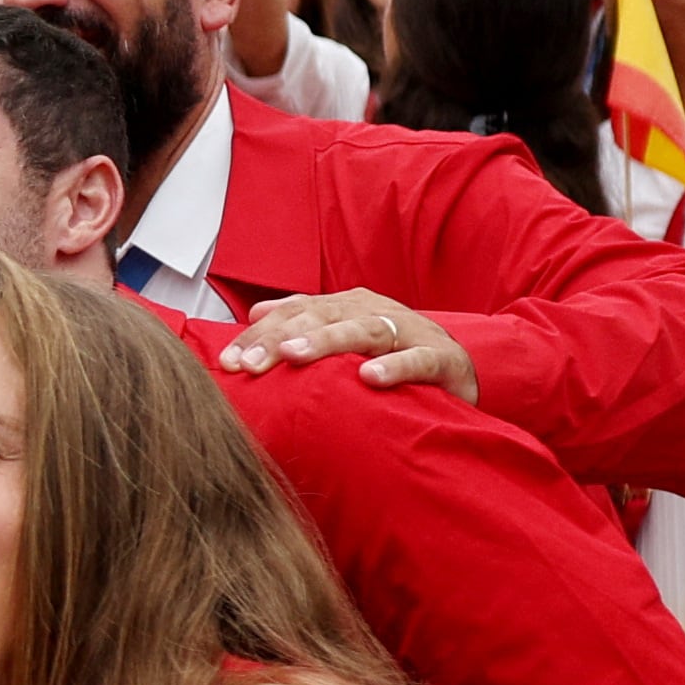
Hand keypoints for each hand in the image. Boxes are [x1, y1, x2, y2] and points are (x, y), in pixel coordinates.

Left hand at [222, 291, 475, 400]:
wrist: (459, 370)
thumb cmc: (391, 355)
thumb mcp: (344, 339)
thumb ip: (302, 322)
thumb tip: (256, 311)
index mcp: (346, 307)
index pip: (294, 314)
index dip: (259, 336)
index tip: (226, 363)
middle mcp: (373, 312)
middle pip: (321, 317)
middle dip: (280, 339)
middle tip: (249, 363)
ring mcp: (409, 333)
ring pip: (363, 331)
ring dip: (327, 341)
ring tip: (294, 354)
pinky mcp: (441, 359)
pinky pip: (417, 360)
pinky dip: (394, 367)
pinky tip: (369, 378)